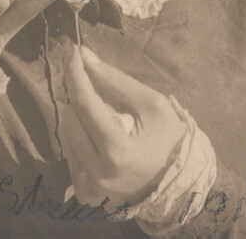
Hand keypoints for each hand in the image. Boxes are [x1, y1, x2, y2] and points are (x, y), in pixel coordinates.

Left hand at [60, 46, 185, 208]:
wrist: (179, 184)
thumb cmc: (169, 138)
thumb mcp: (151, 103)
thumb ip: (114, 80)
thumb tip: (84, 56)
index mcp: (118, 151)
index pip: (85, 104)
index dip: (76, 74)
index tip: (73, 52)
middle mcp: (98, 173)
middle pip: (70, 118)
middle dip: (83, 99)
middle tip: (106, 99)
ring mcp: (89, 187)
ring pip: (66, 134)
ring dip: (81, 119)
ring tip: (109, 124)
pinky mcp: (85, 194)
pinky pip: (70, 153)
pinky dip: (81, 139)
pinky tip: (102, 142)